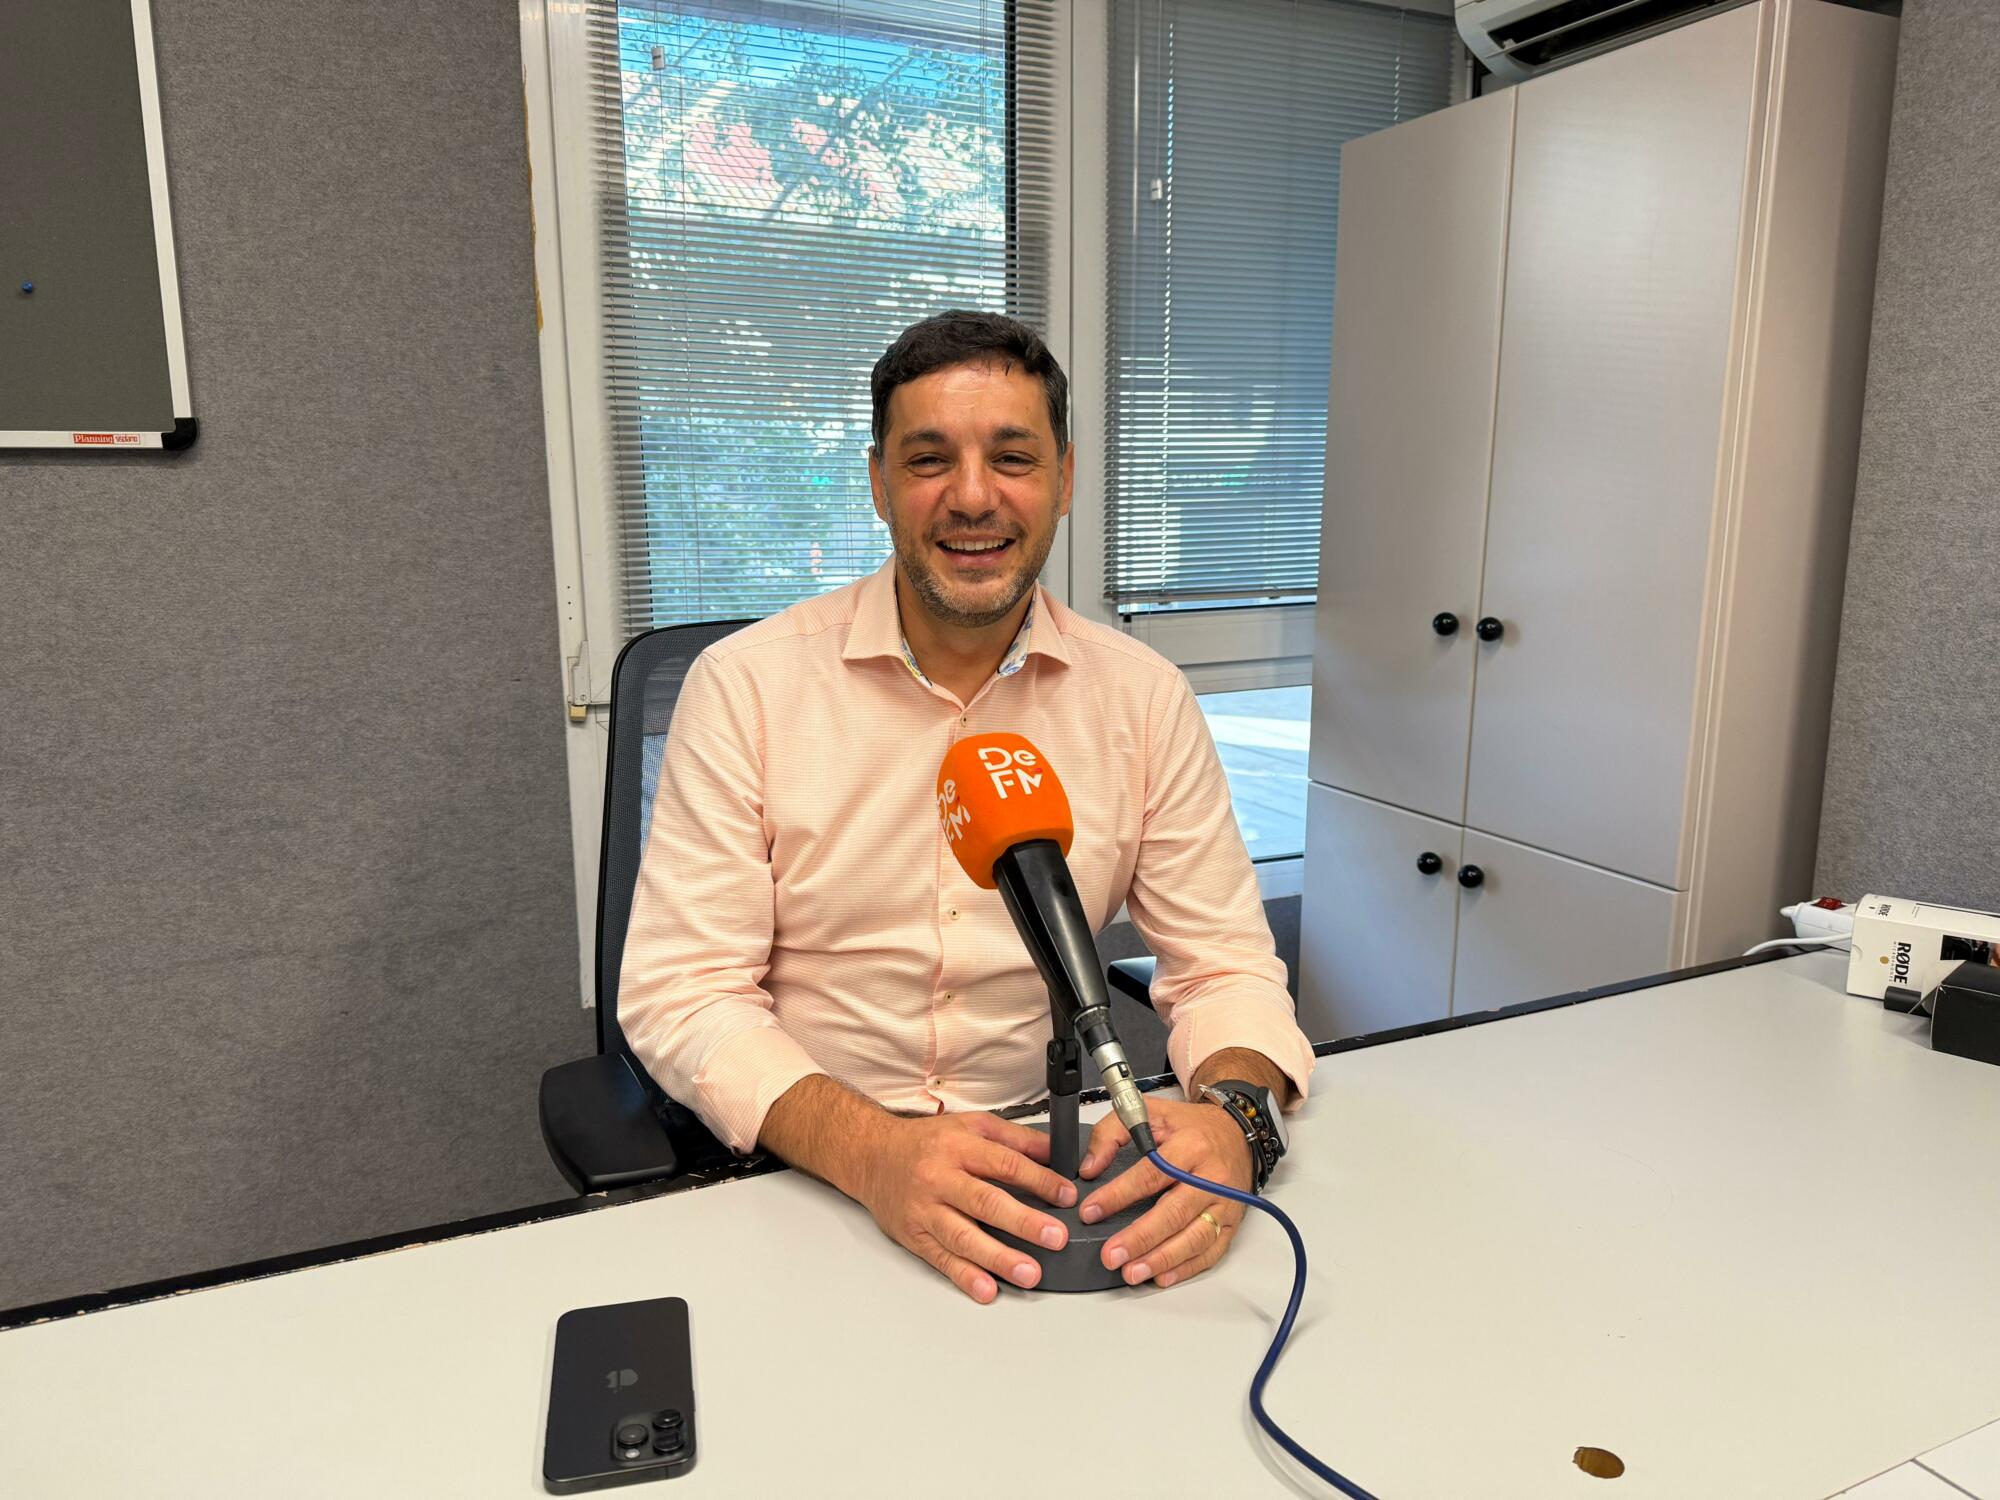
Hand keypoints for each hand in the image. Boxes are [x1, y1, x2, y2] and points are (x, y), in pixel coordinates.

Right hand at [855, 1112, 1078, 1303]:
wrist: (872, 1157)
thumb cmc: (926, 1143)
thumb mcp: (971, 1126)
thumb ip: (1014, 1139)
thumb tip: (1055, 1152)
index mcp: (959, 1147)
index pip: (1005, 1164)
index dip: (1039, 1180)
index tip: (1066, 1196)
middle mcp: (940, 1178)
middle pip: (985, 1202)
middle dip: (1023, 1222)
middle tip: (1055, 1237)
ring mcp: (926, 1210)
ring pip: (963, 1236)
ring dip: (998, 1257)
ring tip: (1029, 1273)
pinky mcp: (914, 1236)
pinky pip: (941, 1258)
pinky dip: (964, 1276)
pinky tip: (986, 1288)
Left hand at [1076, 1097, 1253, 1288]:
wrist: (1238, 1134)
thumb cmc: (1191, 1127)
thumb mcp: (1149, 1113)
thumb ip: (1111, 1134)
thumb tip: (1089, 1168)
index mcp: (1189, 1146)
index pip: (1150, 1175)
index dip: (1118, 1195)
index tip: (1091, 1211)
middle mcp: (1210, 1177)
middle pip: (1173, 1213)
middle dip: (1140, 1238)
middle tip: (1111, 1256)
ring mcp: (1225, 1203)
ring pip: (1194, 1237)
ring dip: (1161, 1259)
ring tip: (1132, 1272)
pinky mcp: (1232, 1223)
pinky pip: (1211, 1251)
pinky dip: (1187, 1267)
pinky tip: (1163, 1276)